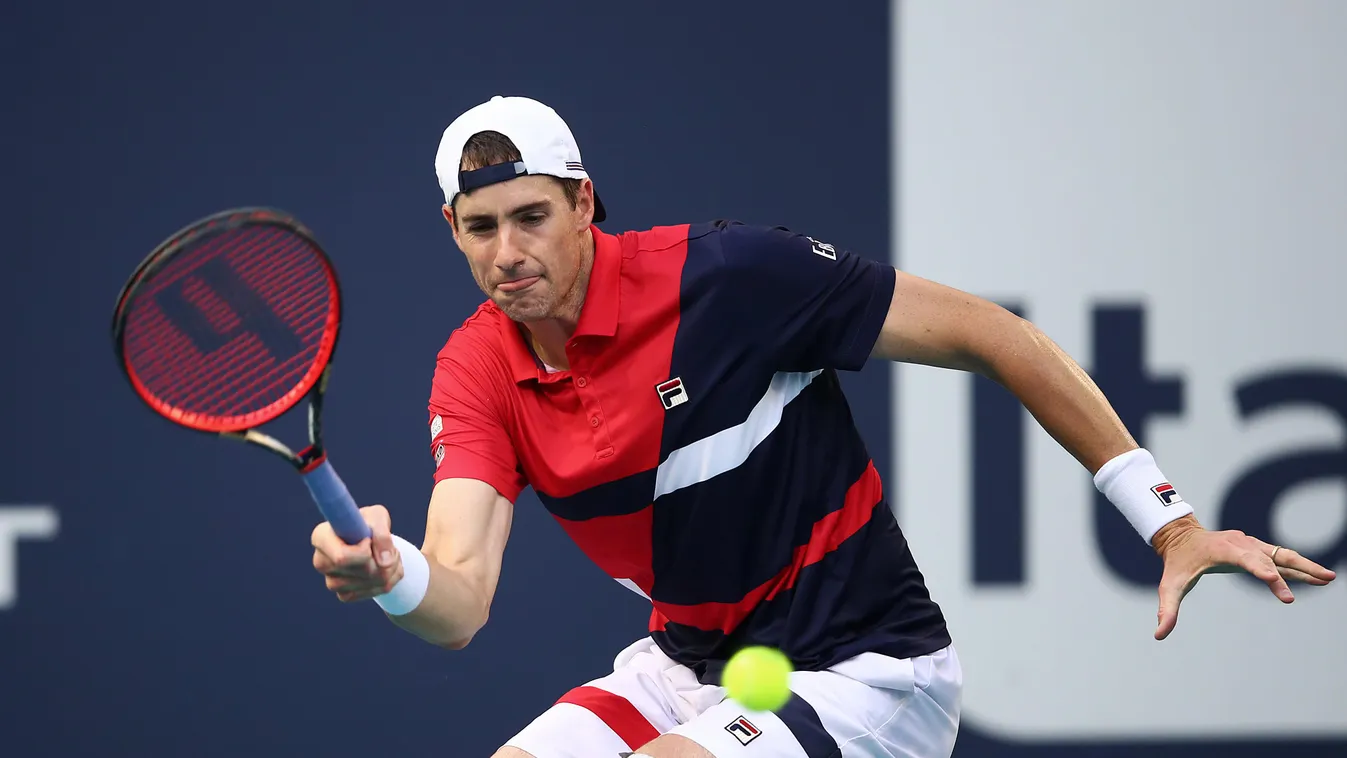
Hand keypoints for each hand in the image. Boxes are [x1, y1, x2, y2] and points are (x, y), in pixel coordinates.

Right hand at [311, 504, 403, 602]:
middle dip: (383, 559)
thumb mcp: (377, 517)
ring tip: (387, 555)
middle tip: (387, 547)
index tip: (369, 540)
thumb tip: (384, 563)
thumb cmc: (369, 523)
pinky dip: (390, 579)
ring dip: (390, 568)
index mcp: (321, 537)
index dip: (364, 552)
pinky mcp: (345, 594)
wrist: (371, 539)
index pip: (342, 558)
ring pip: (372, 583)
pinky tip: (386, 567)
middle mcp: (321, 562)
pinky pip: (376, 591)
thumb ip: (382, 534)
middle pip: (362, 571)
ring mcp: (331, 582)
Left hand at [1151, 515, 1336, 639]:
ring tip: (1329, 578)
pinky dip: (1300, 566)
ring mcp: (1252, 545)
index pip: (1244, 558)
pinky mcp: (1258, 550)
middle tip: (1320, 580)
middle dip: (1295, 570)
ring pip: (1283, 556)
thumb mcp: (1169, 585)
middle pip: (1271, 558)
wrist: (1182, 537)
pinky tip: (1320, 577)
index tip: (1273, 579)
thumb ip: (1166, 609)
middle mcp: (1241, 544)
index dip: (1259, 568)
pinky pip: (1282, 559)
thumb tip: (1158, 634)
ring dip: (1306, 566)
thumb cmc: (1177, 563)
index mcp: (1221, 549)